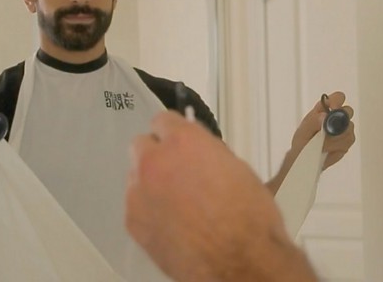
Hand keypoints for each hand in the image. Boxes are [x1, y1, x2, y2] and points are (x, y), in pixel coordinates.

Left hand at [125, 111, 316, 281]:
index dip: (173, 132)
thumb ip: (207, 153)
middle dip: (157, 154)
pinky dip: (148, 209)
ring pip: (136, 176)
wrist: (240, 261)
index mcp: (183, 142)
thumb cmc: (249, 215)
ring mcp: (139, 192)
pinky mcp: (133, 221)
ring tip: (176, 203)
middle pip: (141, 144)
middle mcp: (155, 161)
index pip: (163, 120)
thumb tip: (197, 153)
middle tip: (177, 171)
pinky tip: (170, 223)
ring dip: (151, 182)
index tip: (179, 140)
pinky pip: (135, 205)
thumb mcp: (236, 167)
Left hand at [291, 91, 354, 169]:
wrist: (305, 159)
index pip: (337, 98)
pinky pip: (348, 142)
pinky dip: (337, 147)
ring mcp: (344, 129)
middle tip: (329, 131)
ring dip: (335, 138)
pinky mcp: (347, 141)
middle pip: (348, 111)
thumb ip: (313, 122)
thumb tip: (323, 115)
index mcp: (324, 109)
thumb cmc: (303, 142)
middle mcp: (336, 117)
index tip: (334, 109)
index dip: (338, 101)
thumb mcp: (303, 131)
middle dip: (341, 120)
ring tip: (322, 144)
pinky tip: (328, 149)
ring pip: (349, 129)